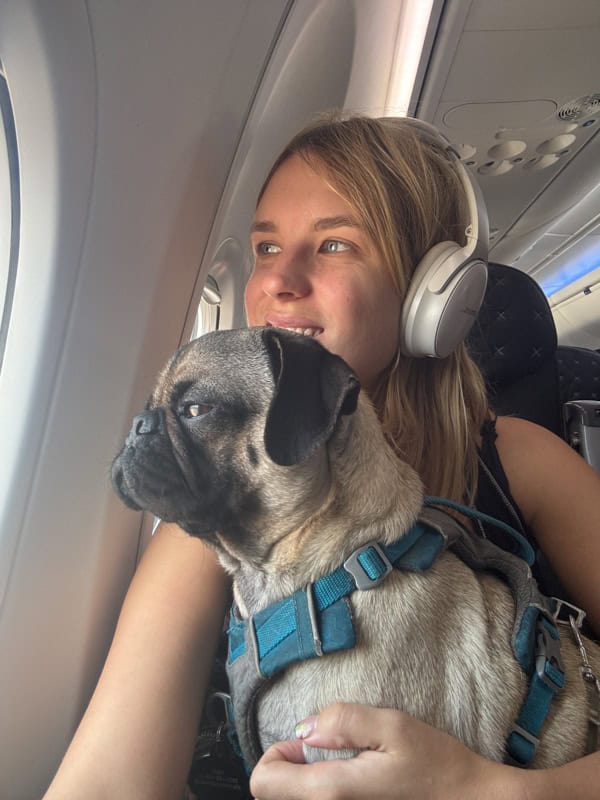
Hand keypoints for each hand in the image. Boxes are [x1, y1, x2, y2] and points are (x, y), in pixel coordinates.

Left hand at [250, 703, 519, 799]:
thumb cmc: (437, 768)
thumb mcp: (393, 727)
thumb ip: (343, 722)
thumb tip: (304, 729)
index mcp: (332, 793)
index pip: (262, 782)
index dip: (276, 755)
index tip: (308, 745)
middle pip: (275, 796)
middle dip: (294, 771)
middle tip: (333, 756)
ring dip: (312, 785)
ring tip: (350, 773)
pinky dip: (329, 796)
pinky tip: (360, 790)